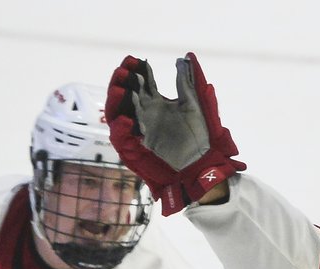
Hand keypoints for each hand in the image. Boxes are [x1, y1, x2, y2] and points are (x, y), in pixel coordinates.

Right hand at [106, 53, 245, 215]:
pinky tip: (126, 119)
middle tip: (124, 71)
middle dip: (122, 82)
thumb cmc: (199, 134)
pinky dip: (122, 129)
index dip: (137, 70)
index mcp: (156, 102)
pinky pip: (123, 138)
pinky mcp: (139, 146)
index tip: (136, 60)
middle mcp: (144, 113)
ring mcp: (140, 129)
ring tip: (122, 91)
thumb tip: (183, 58)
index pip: (141, 82)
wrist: (202, 160)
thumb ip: (186, 83)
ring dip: (117, 102)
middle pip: (125, 95)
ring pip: (119, 114)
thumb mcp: (193, 104)